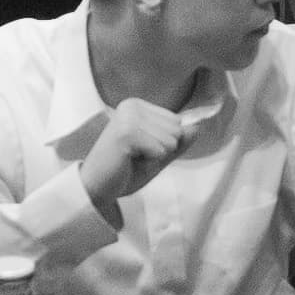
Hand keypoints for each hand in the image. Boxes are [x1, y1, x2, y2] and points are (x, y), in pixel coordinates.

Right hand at [79, 98, 198, 221]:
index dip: (165, 143)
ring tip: (131, 159)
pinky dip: (149, 162)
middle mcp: (132, 105)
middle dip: (161, 150)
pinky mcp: (126, 133)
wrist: (95, 188)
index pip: (177, 122)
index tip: (140, 150)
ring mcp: (128, 118)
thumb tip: (199, 126)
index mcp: (137, 106)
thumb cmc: (123, 171)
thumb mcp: (157, 155)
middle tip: (135, 157)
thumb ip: (178, 141)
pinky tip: (128, 162)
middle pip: (177, 129)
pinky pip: (161, 150)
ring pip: (171, 140)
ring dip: (154, 157)